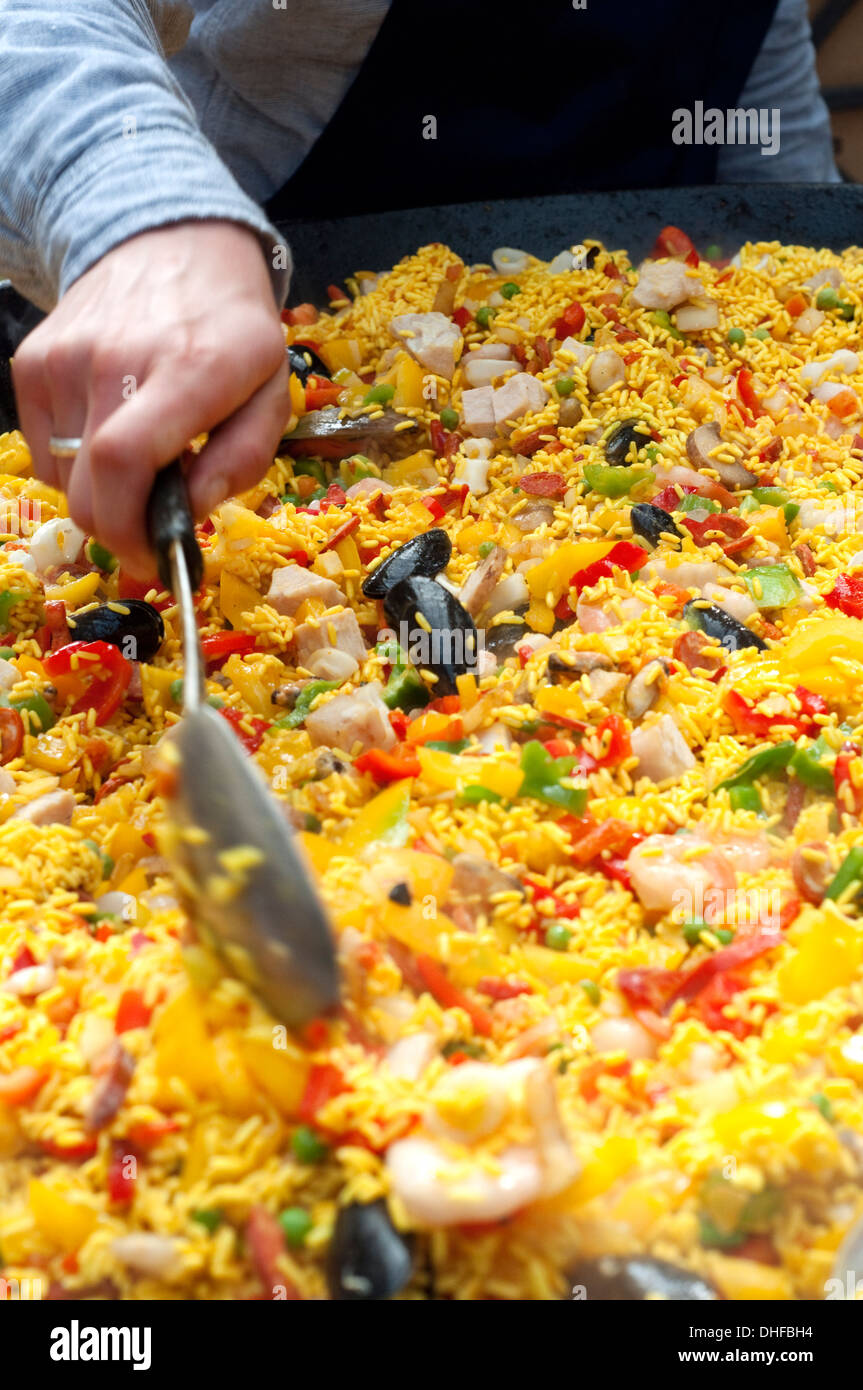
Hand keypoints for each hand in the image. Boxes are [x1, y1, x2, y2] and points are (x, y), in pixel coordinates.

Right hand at [13, 220, 287, 575]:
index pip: (124, 462)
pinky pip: (42, 449)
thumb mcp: (271, 393)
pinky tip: (110, 431)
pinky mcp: (33, 360)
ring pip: (63, 477)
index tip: (153, 559)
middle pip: (87, 487)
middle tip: (148, 534)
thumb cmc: (232, 331)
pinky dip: (74, 464)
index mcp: (191, 368)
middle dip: (118, 531)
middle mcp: (117, 358)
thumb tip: (188, 513)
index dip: (129, 530)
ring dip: (101, 493)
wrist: (172, 241)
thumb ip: (240, 460)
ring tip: (141, 460)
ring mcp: (65, 356)